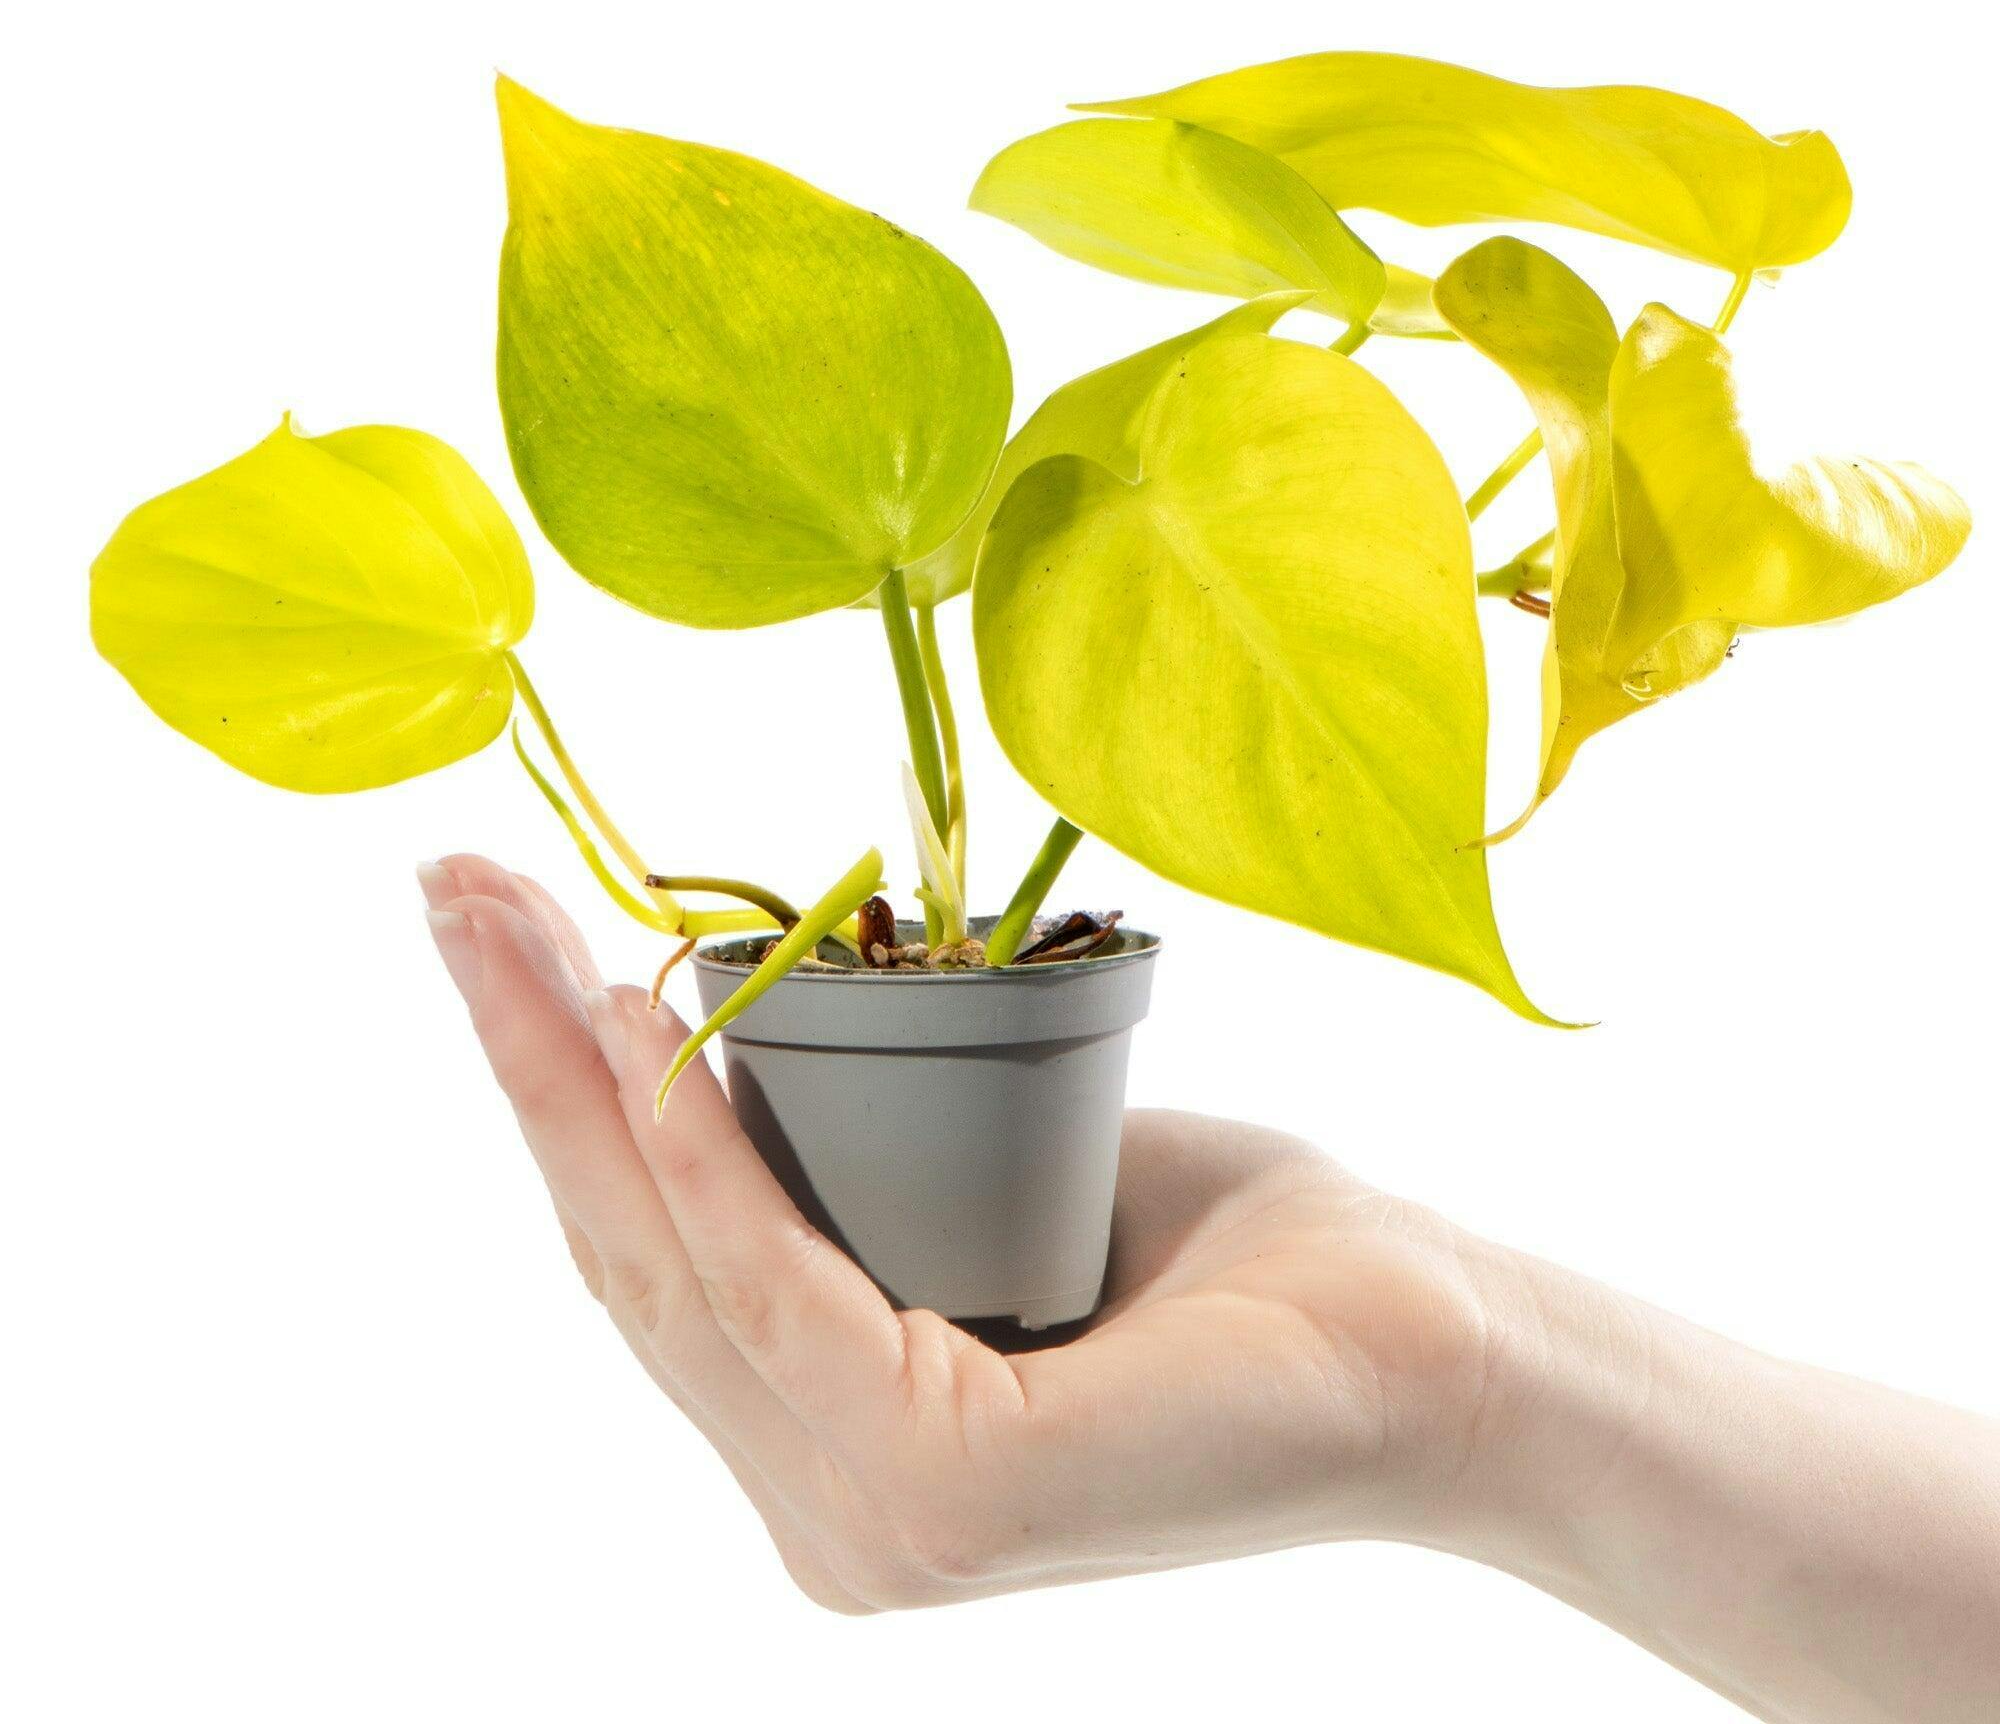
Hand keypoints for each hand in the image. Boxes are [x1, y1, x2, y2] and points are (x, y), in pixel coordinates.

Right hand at [418, 854, 1499, 1608]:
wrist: (1425, 1338)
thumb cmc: (1227, 1254)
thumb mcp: (998, 1179)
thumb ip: (857, 1161)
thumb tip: (734, 1035)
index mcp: (835, 1444)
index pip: (657, 1261)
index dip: (554, 1097)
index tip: (496, 931)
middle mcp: (826, 1509)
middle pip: (632, 1255)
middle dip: (526, 1059)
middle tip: (452, 890)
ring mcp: (875, 1520)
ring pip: (680, 1266)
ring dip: (578, 1078)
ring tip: (509, 920)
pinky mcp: (943, 1491)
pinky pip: (782, 1288)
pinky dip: (701, 1150)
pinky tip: (643, 1023)